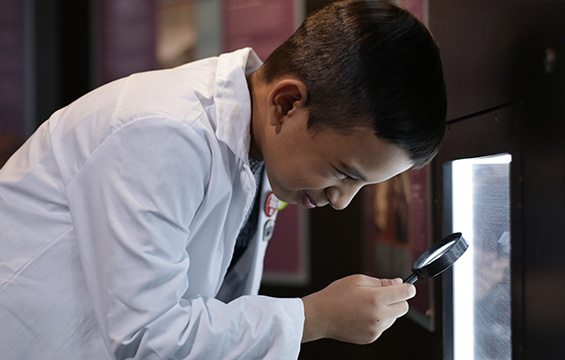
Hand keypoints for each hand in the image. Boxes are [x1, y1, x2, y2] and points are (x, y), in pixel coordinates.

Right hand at [301, 274, 415, 343]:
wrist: (320, 316)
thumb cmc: (336, 295)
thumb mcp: (357, 280)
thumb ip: (381, 281)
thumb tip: (398, 282)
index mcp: (376, 299)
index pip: (406, 293)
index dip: (407, 287)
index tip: (405, 286)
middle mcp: (378, 316)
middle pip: (404, 307)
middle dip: (397, 299)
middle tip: (382, 294)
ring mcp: (375, 329)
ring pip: (394, 318)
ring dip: (387, 310)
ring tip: (367, 305)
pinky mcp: (371, 338)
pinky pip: (383, 327)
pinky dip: (378, 320)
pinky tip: (363, 315)